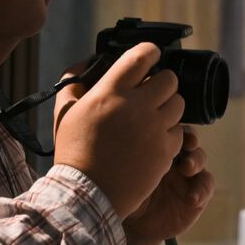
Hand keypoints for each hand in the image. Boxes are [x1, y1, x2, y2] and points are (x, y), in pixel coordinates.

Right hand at [52, 43, 185, 217]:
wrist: (88, 193)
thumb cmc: (74, 152)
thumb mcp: (65, 113)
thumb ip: (73, 83)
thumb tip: (84, 65)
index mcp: (111, 91)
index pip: (142, 56)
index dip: (150, 51)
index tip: (152, 55)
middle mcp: (137, 106)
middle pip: (169, 79)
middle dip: (162, 82)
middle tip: (152, 92)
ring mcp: (155, 128)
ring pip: (179, 104)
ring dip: (168, 106)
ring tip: (154, 116)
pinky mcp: (166, 150)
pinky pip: (179, 131)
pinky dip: (170, 133)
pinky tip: (154, 139)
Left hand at [123, 129, 215, 244]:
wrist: (133, 227)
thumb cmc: (124, 196)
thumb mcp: (123, 175)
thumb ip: (127, 157)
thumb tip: (115, 135)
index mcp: (157, 149)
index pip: (169, 131)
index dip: (174, 127)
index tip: (170, 127)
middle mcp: (174, 159)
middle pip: (189, 140)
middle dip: (191, 139)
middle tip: (187, 143)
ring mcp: (187, 176)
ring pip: (200, 159)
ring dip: (196, 160)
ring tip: (187, 168)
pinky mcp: (196, 195)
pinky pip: (205, 186)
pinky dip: (202, 190)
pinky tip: (192, 198)